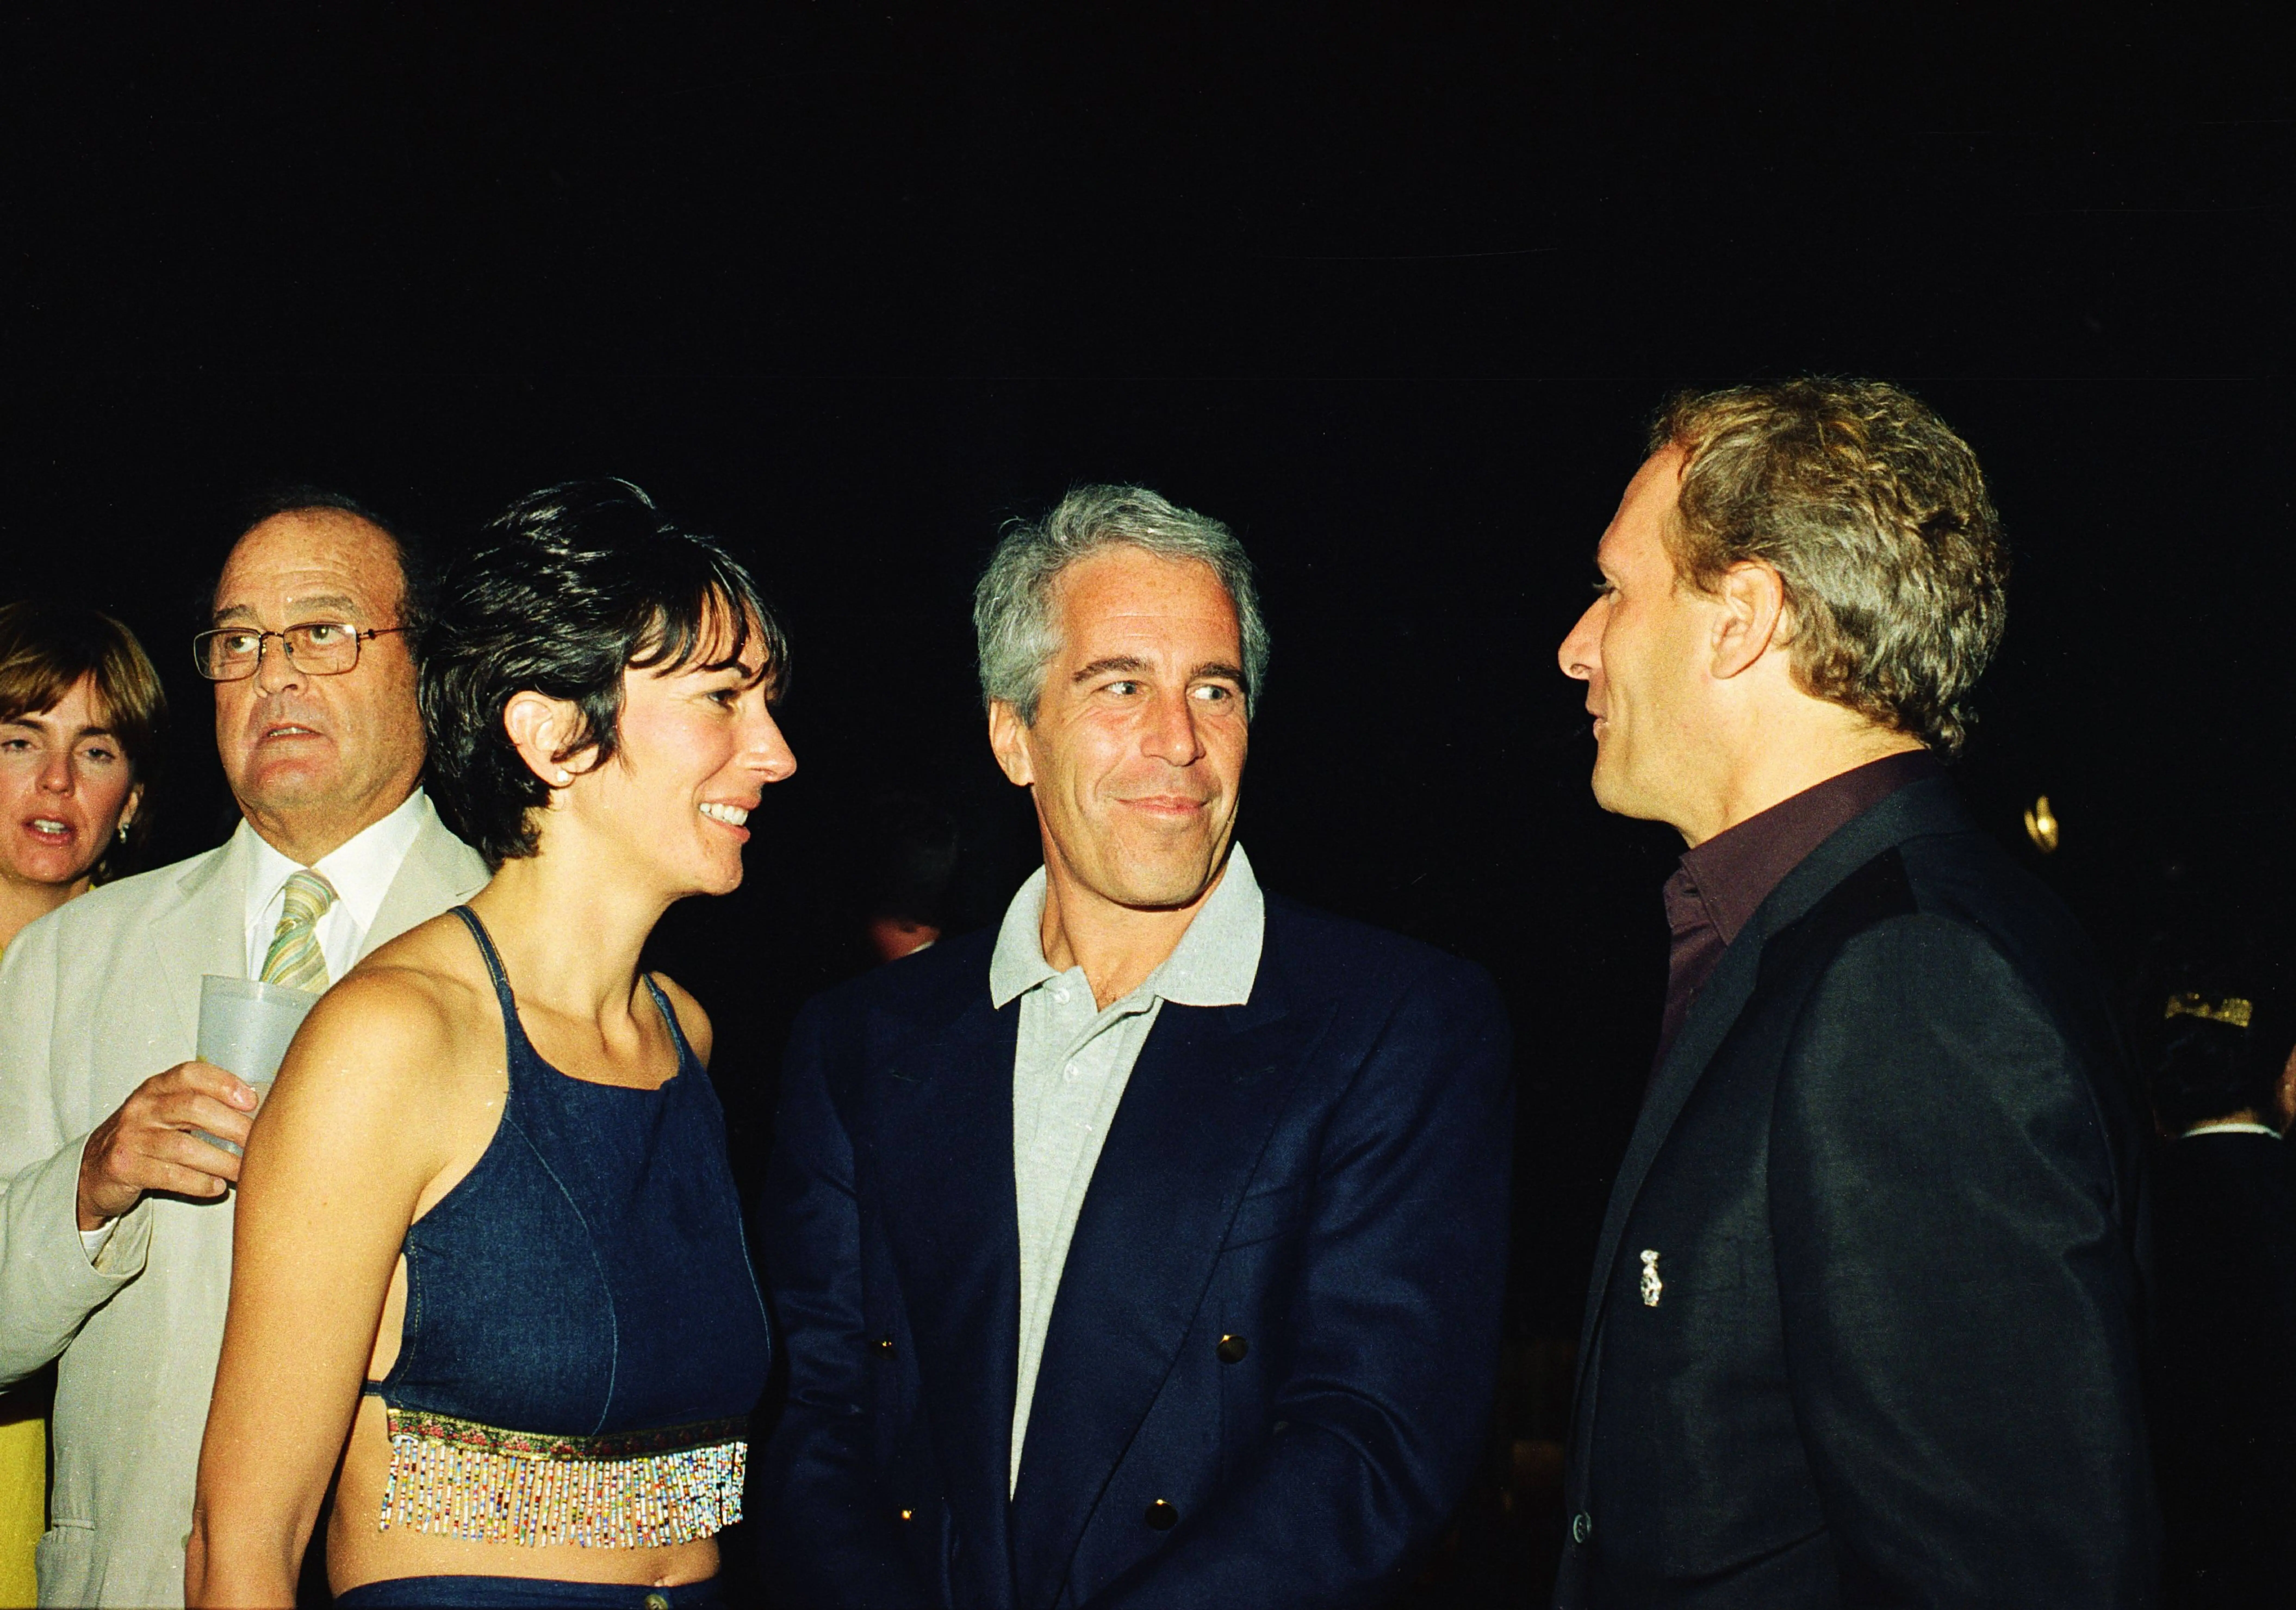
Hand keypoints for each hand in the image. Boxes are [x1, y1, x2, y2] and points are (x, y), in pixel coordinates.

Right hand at [76, 1062, 258, 1230]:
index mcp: (156, 1088)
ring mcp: (131, 1138)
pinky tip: (217, 1187)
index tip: (252, 1101)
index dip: (224, 1083)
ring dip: (221, 1161)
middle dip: (232, 1126)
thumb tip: (255, 1112)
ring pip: (184, 1147)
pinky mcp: (124, 1168)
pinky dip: (199, 1183)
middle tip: (257, 1142)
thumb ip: (200, 1105)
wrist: (92, 1170)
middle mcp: (142, 1108)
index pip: (191, 1074)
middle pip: (193, 1108)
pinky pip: (169, 1175)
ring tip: (244, 1171)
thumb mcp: (165, 1112)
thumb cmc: (145, 1137)